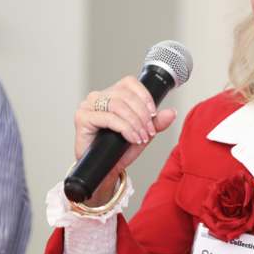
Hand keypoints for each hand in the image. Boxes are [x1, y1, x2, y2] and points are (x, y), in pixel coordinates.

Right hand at [74, 76, 176, 205]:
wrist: (104, 170)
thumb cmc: (119, 150)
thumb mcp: (143, 133)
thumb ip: (156, 122)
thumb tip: (171, 112)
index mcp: (111, 94)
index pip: (129, 83)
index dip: (145, 96)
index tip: (154, 113)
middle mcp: (98, 97)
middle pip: (126, 95)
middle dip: (142, 114)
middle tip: (149, 131)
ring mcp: (88, 106)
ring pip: (118, 105)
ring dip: (135, 122)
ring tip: (142, 136)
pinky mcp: (82, 118)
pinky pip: (108, 118)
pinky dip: (125, 128)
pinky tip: (132, 138)